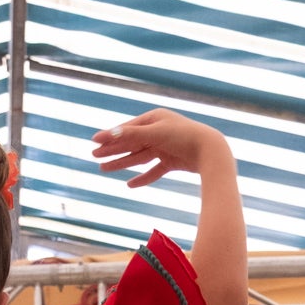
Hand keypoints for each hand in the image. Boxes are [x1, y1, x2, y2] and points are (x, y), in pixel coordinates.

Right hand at [91, 110, 225, 188]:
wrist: (211, 151)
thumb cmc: (183, 137)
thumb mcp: (155, 134)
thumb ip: (131, 135)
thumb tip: (108, 134)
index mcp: (154, 119)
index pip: (127, 129)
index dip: (110, 136)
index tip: (94, 142)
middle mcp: (159, 131)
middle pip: (131, 143)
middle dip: (113, 150)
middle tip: (94, 157)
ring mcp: (166, 147)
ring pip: (139, 157)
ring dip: (122, 163)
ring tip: (104, 170)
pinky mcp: (173, 162)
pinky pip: (154, 170)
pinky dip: (143, 177)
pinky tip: (130, 185)